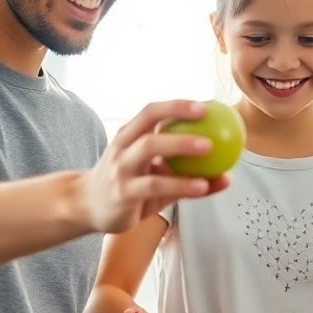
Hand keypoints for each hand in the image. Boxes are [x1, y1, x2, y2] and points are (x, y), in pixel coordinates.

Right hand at [82, 100, 230, 234]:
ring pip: (150, 151)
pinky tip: (203, 186)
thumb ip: (185, 173)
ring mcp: (121, 170)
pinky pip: (156, 186)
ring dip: (181, 147)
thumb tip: (227, 174)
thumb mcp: (153, 176)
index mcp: (129, 136)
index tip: (205, 106)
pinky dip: (181, 185)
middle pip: (149, 125)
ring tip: (210, 151)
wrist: (85, 206)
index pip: (151, 112)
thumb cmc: (126, 186)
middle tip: (208, 121)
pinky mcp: (123, 193)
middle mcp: (122, 148)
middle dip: (178, 117)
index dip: (177, 106)